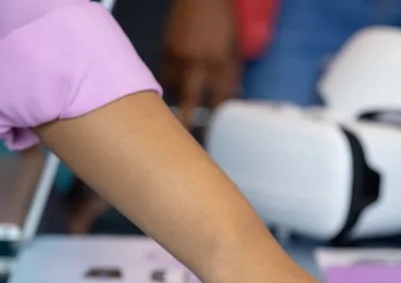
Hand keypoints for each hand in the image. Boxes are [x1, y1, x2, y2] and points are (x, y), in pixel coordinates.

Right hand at [162, 0, 238, 127]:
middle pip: (190, 102)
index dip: (216, 123)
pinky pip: (165, 76)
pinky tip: (177, 83)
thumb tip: (231, 100)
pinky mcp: (165, 51)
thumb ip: (232, 76)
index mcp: (220, 64)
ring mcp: (179, 57)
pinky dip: (171, 83)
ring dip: (179, 99)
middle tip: (183, 141)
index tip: (213, 139)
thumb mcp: (235, 52)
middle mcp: (199, 63)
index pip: (219, 101)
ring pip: (174, 90)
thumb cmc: (223, 23)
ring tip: (184, 103)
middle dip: (187, 124)